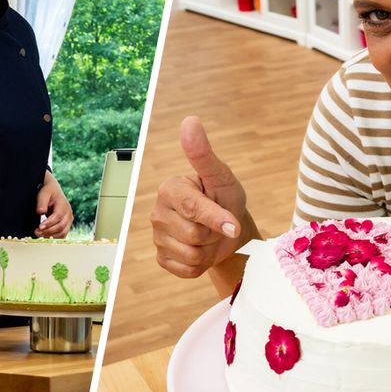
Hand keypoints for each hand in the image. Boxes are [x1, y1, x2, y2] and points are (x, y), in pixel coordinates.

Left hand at [35, 173, 73, 238]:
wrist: (54, 191)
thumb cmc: (48, 192)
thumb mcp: (43, 194)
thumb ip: (41, 202)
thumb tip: (40, 212)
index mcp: (63, 204)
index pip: (57, 216)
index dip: (49, 223)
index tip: (39, 227)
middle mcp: (68, 213)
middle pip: (61, 226)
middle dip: (48, 231)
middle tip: (36, 233)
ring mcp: (69, 220)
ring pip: (63, 232)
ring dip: (51, 236)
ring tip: (39, 235)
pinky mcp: (67, 225)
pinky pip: (63, 234)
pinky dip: (55, 237)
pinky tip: (45, 237)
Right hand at [151, 117, 248, 277]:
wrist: (229, 230)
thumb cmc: (224, 197)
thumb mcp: (221, 177)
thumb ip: (203, 154)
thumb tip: (190, 121)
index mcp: (169, 189)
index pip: (193, 209)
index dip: (217, 219)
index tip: (233, 223)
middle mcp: (157, 212)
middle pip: (193, 235)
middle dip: (214, 233)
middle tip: (217, 223)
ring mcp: (157, 237)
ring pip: (191, 255)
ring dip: (209, 250)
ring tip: (210, 236)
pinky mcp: (163, 259)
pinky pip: (187, 270)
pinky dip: (201, 265)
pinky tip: (201, 250)